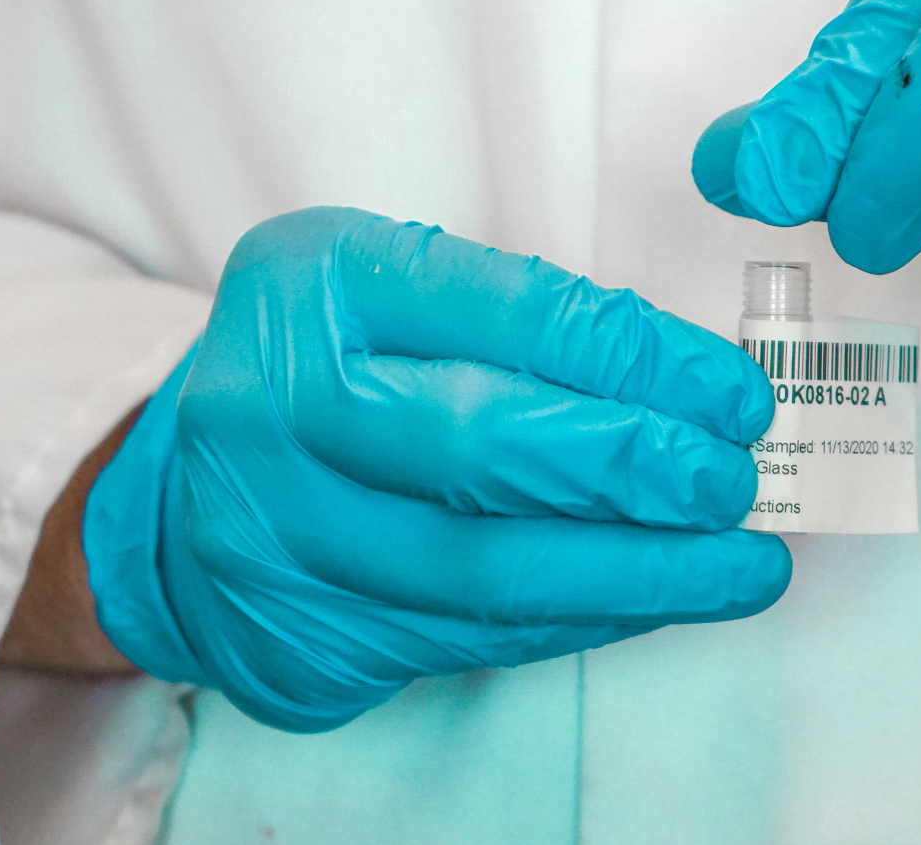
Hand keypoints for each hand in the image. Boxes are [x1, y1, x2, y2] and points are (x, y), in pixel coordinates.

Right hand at [82, 208, 788, 730]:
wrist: (180, 489)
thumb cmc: (333, 368)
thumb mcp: (399, 292)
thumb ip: (524, 322)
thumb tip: (695, 390)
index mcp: (313, 280)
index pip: (505, 313)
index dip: (637, 360)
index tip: (731, 392)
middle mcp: (270, 403)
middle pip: (481, 447)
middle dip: (636, 469)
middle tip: (736, 480)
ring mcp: (272, 534)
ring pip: (483, 571)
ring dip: (637, 572)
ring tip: (740, 564)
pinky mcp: (297, 636)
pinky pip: (472, 639)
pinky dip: (584, 619)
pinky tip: (655, 596)